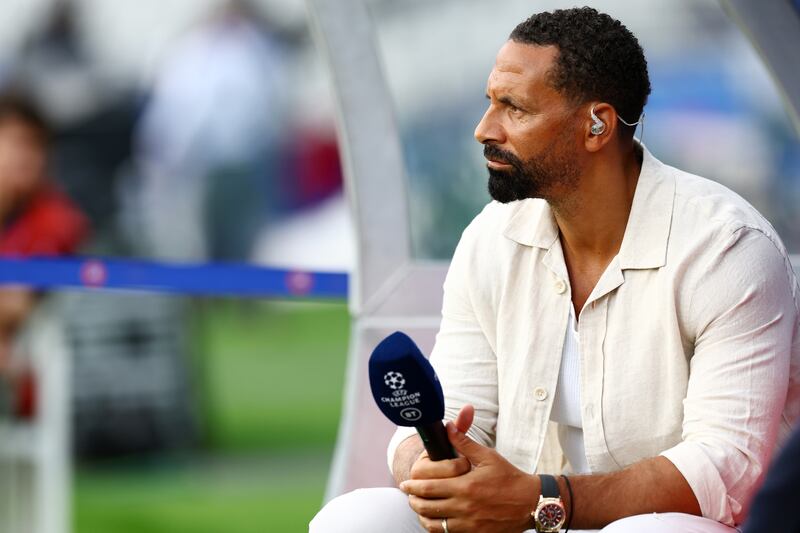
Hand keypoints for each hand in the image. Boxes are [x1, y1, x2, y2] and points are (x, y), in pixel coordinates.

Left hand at [400, 417, 538, 532]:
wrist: (530, 503)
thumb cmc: (509, 477)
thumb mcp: (487, 456)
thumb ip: (464, 442)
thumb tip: (448, 426)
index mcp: (465, 486)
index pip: (428, 488)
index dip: (413, 485)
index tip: (406, 482)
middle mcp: (464, 507)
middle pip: (426, 507)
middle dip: (413, 500)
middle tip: (408, 494)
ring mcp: (469, 524)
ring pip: (434, 525)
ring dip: (422, 516)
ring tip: (418, 507)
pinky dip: (437, 528)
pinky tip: (435, 520)